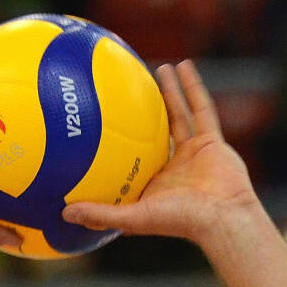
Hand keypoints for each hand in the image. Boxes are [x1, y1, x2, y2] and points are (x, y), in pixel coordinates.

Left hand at [61, 60, 260, 246]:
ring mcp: (193, 152)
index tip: (98, 126)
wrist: (223, 218)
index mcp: (152, 183)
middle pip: (153, 133)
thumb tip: (63, 213)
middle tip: (124, 89)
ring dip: (169, 92)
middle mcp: (172, 166)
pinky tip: (183, 65)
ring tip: (158, 68)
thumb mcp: (134, 218)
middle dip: (141, 113)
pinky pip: (201, 108)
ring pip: (178, 115)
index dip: (117, 144)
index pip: (129, 161)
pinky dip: (193, 87)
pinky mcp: (212, 141)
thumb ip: (100, 215)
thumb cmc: (180, 221)